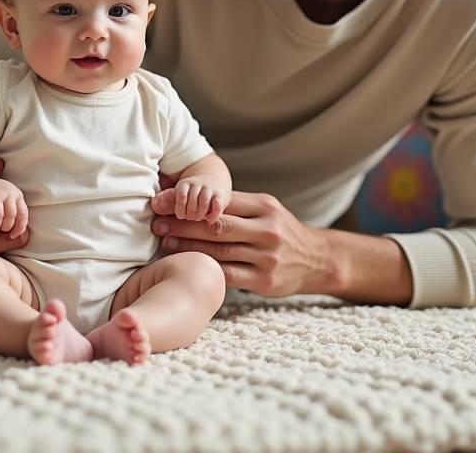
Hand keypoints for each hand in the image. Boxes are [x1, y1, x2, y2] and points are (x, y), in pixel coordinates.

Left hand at [151, 173, 229, 222]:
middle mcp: (198, 184)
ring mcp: (210, 189)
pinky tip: (209, 220)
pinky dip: (213, 215)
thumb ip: (167, 200)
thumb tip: (154, 204)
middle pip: (192, 200)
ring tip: (198, 219)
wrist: (213, 182)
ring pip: (204, 202)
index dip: (180, 208)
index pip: (180, 195)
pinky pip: (218, 205)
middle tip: (189, 218)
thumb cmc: (191, 194)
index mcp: (185, 184)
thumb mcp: (179, 194)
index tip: (180, 216)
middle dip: (190, 213)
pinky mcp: (221, 196)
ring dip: (199, 214)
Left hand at [151, 191, 326, 297]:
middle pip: (216, 225)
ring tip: (165, 241)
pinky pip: (227, 275)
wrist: (317, 260)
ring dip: (187, 246)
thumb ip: (235, 204)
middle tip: (158, 221)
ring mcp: (267, 258)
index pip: (220, 201)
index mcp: (265, 206)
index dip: (189, 201)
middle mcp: (268, 230)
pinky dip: (205, 269)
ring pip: (218, 251)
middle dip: (182, 223)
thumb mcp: (266, 209)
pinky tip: (188, 264)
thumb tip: (189, 194)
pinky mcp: (265, 282)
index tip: (164, 202)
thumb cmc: (281, 230)